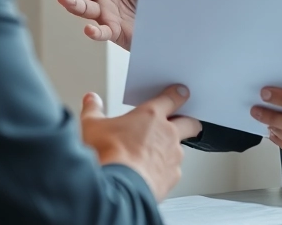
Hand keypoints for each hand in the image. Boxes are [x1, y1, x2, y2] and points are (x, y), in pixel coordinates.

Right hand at [80, 84, 200, 200]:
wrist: (116, 187)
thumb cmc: (107, 155)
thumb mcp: (92, 126)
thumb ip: (93, 110)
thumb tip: (91, 100)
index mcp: (151, 115)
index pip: (172, 98)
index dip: (178, 94)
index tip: (180, 92)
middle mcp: (168, 134)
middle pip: (190, 123)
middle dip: (189, 122)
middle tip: (183, 123)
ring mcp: (173, 157)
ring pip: (181, 149)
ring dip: (172, 150)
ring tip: (155, 156)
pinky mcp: (172, 177)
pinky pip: (173, 171)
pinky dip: (164, 171)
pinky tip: (150, 175)